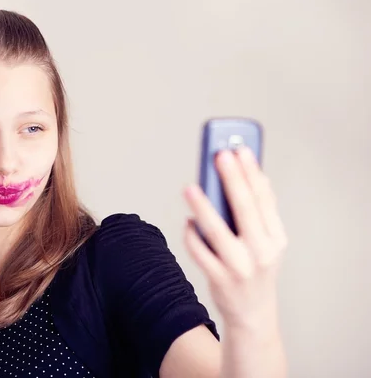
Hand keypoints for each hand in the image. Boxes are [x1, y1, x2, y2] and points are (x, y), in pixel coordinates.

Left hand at [183, 147, 287, 330]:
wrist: (253, 314)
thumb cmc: (256, 270)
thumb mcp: (266, 243)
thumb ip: (256, 215)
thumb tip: (240, 177)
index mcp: (276, 238)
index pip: (264, 199)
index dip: (252, 172)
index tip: (241, 150)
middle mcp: (261, 251)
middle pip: (245, 207)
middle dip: (232, 178)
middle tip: (220, 154)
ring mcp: (240, 266)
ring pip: (217, 229)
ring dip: (202, 206)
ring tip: (190, 187)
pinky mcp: (220, 278)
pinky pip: (200, 251)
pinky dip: (192, 234)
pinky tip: (188, 222)